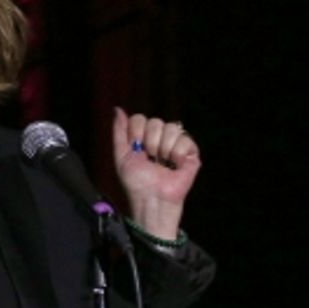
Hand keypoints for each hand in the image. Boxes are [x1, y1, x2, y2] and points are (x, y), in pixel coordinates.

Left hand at [112, 107, 200, 239]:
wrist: (151, 198)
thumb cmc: (136, 182)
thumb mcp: (121, 156)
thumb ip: (119, 132)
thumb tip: (117, 109)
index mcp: (143, 137)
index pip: (140, 118)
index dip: (136, 132)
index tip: (136, 148)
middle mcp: (160, 138)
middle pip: (156, 121)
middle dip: (149, 142)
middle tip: (150, 158)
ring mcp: (176, 144)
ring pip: (171, 128)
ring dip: (163, 148)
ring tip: (163, 163)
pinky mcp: (191, 152)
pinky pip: (185, 139)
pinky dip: (177, 154)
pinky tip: (175, 165)